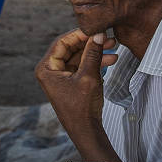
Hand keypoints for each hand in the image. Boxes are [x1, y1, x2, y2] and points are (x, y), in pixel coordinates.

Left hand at [35, 29, 119, 161]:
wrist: (86, 131)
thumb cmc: (82, 107)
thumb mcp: (89, 77)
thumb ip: (93, 53)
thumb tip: (99, 34)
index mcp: (46, 68)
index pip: (62, 42)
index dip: (80, 34)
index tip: (97, 29)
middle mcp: (50, 71)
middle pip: (71, 48)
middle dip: (90, 43)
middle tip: (108, 38)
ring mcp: (60, 77)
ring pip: (78, 57)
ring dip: (95, 52)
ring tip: (114, 48)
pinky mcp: (70, 82)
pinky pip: (82, 66)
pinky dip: (94, 62)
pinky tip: (110, 59)